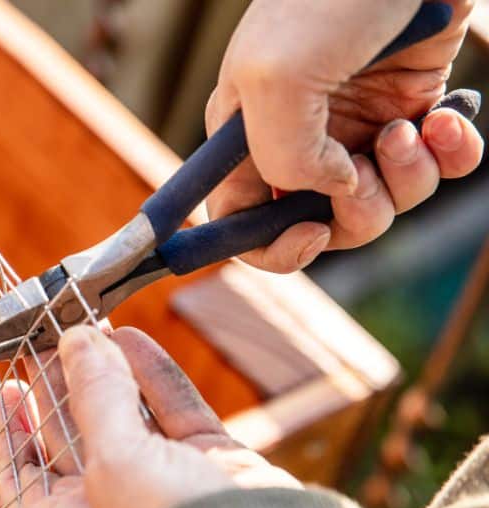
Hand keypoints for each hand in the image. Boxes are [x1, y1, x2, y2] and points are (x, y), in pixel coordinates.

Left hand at [0, 326, 298, 507]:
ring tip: (87, 326)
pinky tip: (131, 338)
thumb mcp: (113, 459)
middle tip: (48, 339)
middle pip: (72, 440)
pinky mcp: (209, 468)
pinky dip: (154, 378)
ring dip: (106, 375)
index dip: (10, 437)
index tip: (5, 393)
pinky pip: (174, 415)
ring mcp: (164, 486)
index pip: (23, 479)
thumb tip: (77, 340)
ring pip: (125, 420)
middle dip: (59, 389)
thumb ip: (96, 394)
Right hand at [208, 0, 482, 272]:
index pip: (238, 221)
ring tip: (410, 129)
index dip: (271, 246)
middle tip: (367, 173)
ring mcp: (356, 125)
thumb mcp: (278, 80)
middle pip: (319, 223)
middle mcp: (298, 138)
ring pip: (382, 202)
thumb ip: (285, 159)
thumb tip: (329, 192)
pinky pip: (436, 167)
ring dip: (405, 180)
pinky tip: (444, 119)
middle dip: (353, 215)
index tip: (309, 232)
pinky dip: (449, 156)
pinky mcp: (412, 106)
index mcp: (244, 136)